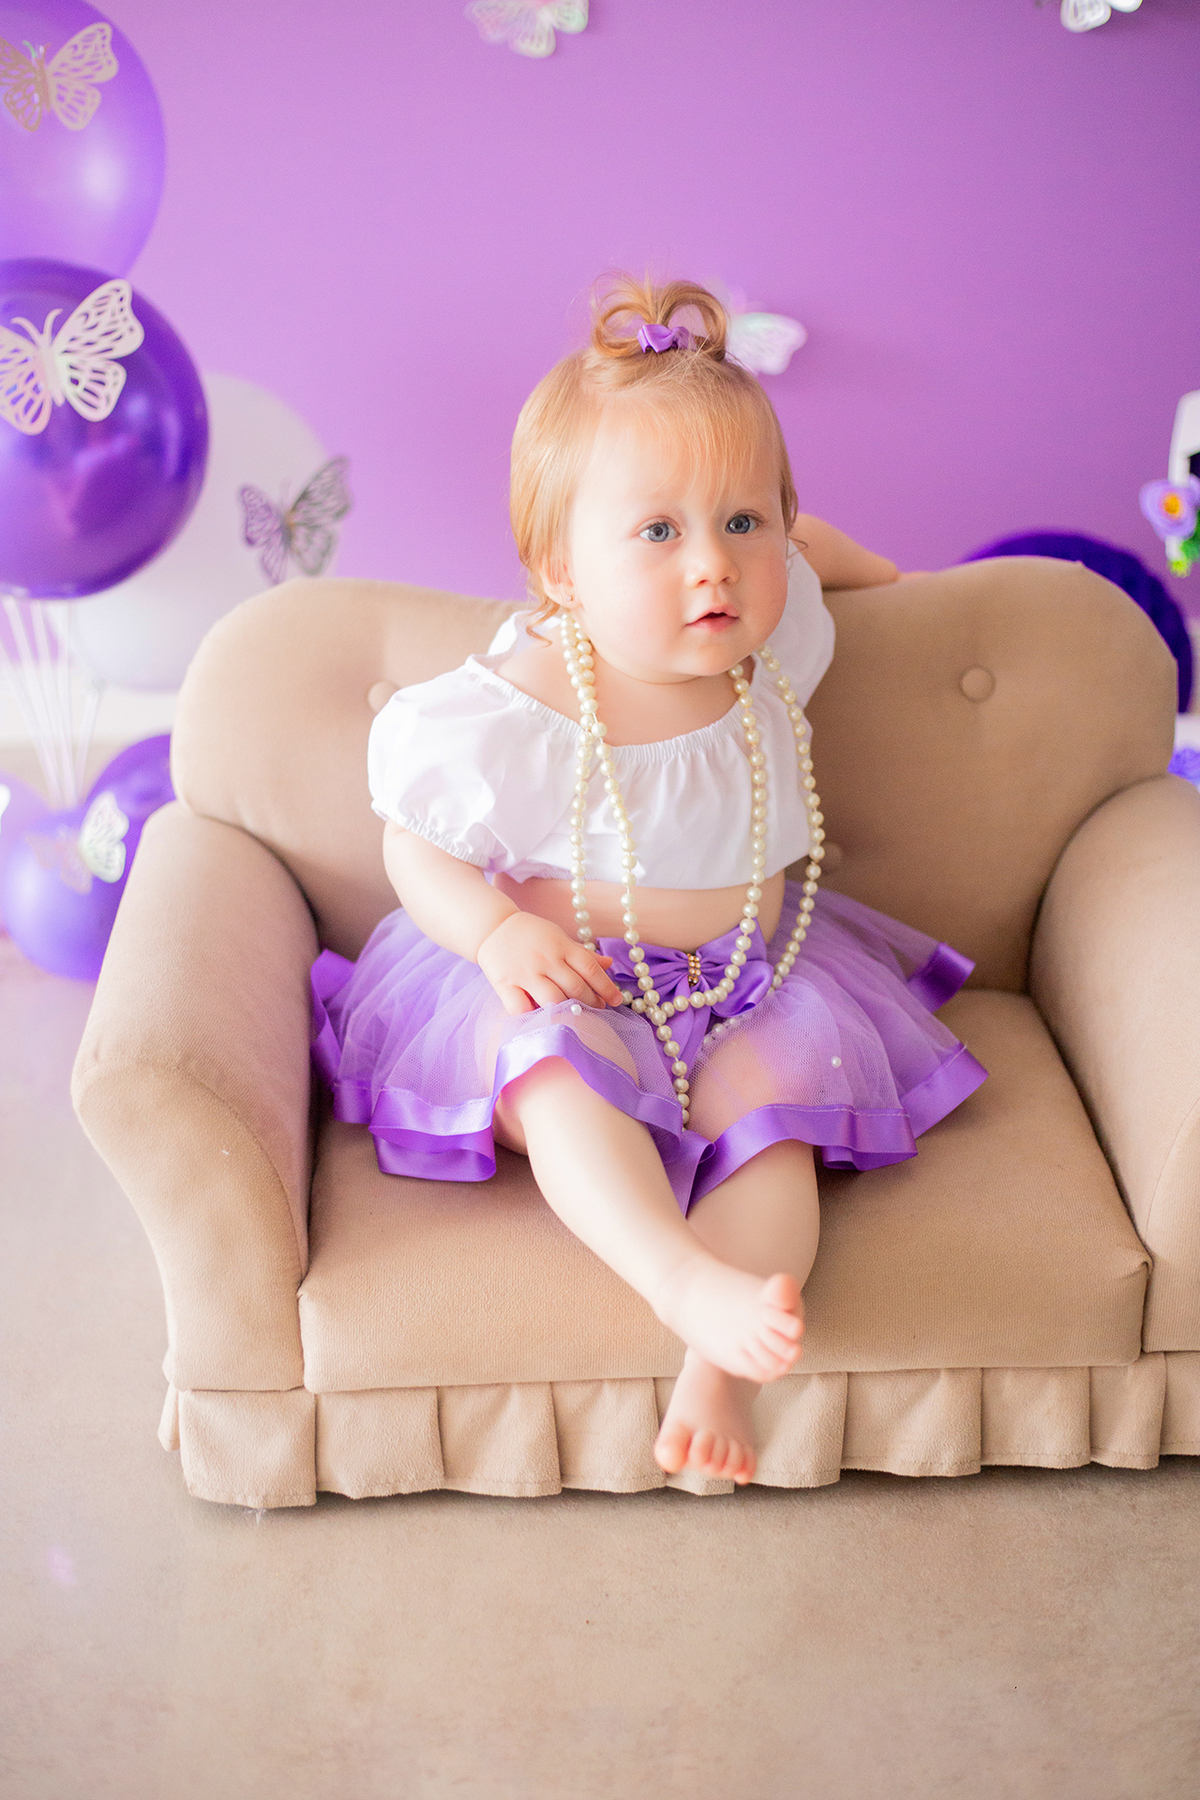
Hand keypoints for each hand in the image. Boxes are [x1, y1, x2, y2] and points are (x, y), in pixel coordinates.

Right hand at [476, 912, 622, 1015]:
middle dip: (592, 1002)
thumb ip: (582, 953)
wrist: (493, 927)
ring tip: (577, 1017)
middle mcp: (545, 959)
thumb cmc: (531, 934)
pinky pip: (520, 1007)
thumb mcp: (559, 937)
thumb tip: (609, 964)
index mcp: (560, 946)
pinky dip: (533, 1017)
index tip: (616, 1000)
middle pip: (575, 986)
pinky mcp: (504, 984)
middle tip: (599, 1010)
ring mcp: (524, 972)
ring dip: (568, 1011)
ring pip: (552, 998)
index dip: (606, 986)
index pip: (589, 968)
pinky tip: (544, 1021)